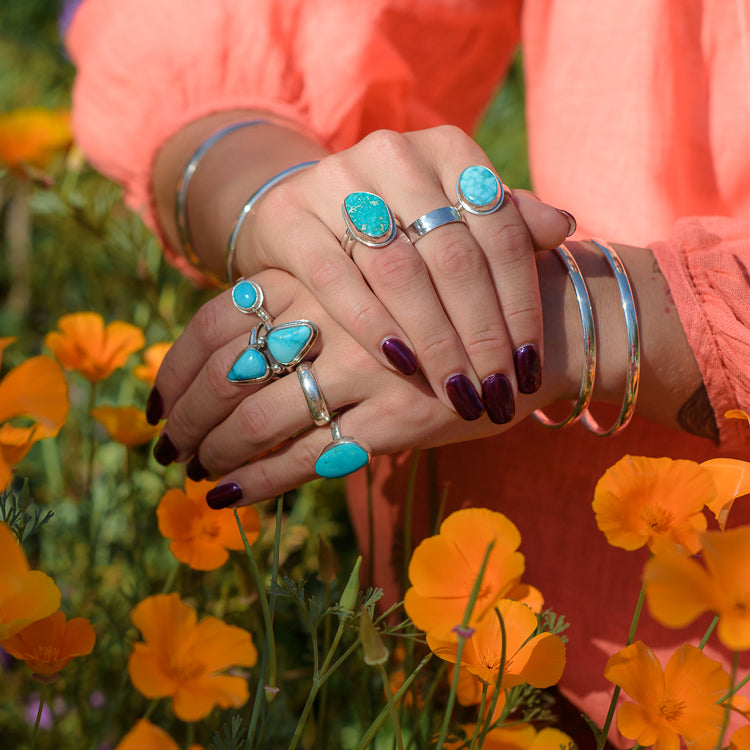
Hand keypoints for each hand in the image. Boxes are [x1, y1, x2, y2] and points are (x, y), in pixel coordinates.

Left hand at [151, 267, 564, 505]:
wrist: (534, 326)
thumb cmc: (444, 306)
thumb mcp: (374, 287)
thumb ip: (311, 308)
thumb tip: (238, 356)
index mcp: (319, 275)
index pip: (218, 317)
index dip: (177, 364)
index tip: (156, 399)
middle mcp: (333, 316)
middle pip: (227, 370)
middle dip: (187, 416)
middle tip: (166, 446)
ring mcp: (367, 368)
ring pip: (262, 416)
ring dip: (216, 450)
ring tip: (194, 473)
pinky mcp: (399, 417)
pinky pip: (312, 455)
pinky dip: (263, 479)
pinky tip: (231, 494)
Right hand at [233, 125, 573, 421]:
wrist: (302, 206)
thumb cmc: (395, 221)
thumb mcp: (454, 212)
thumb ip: (504, 220)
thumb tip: (563, 226)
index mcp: (449, 149)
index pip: (501, 230)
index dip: (521, 303)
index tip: (528, 364)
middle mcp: (395, 155)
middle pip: (454, 256)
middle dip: (481, 334)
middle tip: (495, 391)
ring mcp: (337, 182)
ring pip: (399, 272)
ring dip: (435, 341)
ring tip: (458, 391)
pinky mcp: (290, 218)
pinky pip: (336, 280)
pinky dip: (373, 326)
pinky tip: (402, 366)